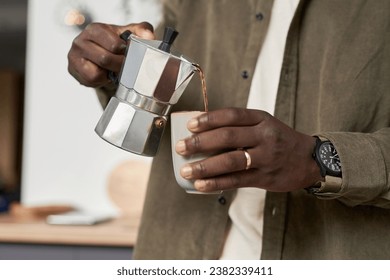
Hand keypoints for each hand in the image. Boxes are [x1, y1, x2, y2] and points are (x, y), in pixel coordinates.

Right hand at [67, 22, 154, 87]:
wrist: (99, 53)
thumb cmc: (114, 43)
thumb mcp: (129, 33)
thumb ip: (142, 31)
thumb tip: (149, 36)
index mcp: (95, 29)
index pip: (114, 44)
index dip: (125, 52)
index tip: (128, 54)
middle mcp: (81, 41)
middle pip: (105, 59)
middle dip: (119, 66)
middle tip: (124, 66)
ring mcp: (74, 56)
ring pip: (96, 73)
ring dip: (108, 74)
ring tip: (111, 69)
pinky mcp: (73, 69)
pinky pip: (90, 81)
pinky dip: (100, 80)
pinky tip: (103, 74)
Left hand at [175, 108, 321, 192]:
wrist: (309, 160)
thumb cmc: (279, 140)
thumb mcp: (264, 125)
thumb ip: (240, 126)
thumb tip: (204, 130)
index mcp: (262, 119)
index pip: (232, 115)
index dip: (209, 119)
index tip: (190, 125)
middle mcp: (264, 136)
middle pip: (228, 136)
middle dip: (200, 142)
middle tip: (181, 147)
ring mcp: (265, 157)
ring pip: (231, 161)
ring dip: (205, 166)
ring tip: (185, 170)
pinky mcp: (265, 177)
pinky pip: (236, 180)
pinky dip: (216, 183)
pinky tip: (200, 185)